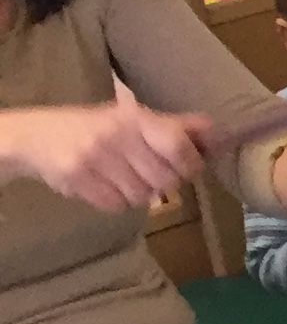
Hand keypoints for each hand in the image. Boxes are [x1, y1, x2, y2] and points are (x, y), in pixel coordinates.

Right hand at [1, 98, 209, 210]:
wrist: (35, 137)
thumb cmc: (94, 128)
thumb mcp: (132, 119)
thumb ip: (174, 127)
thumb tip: (214, 129)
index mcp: (132, 118)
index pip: (177, 145)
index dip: (191, 162)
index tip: (189, 166)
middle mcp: (115, 136)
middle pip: (166, 179)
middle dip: (164, 181)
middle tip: (149, 172)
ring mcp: (94, 158)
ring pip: (143, 196)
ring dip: (139, 192)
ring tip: (122, 176)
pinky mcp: (77, 179)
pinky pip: (117, 205)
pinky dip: (116, 201)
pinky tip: (105, 185)